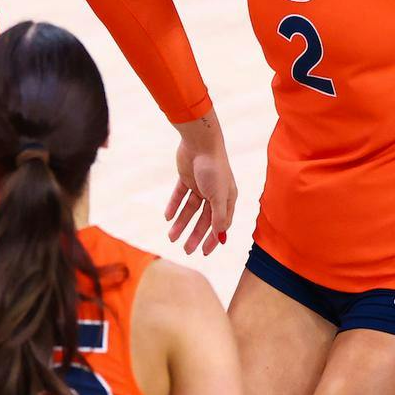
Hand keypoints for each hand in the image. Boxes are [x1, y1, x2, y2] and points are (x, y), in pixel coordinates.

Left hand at [165, 111, 236, 255]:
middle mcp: (215, 194)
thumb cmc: (214, 168)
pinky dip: (174, 206)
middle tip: (185, 250)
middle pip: (204, 219)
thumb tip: (221, 237)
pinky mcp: (187, 178)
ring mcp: (200, 186)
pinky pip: (180, 196)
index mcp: (227, 198)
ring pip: (190, 210)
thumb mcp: (218, 196)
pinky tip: (167, 217)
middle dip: (195, 235)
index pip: (221, 224)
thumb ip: (219, 216)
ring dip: (181, 223)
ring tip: (171, 237)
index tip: (203, 252)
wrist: (200, 142)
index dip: (213, 239)